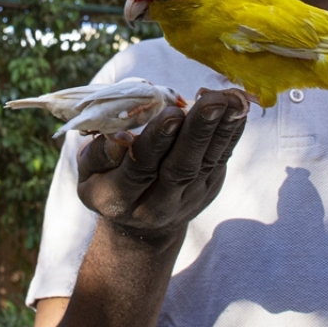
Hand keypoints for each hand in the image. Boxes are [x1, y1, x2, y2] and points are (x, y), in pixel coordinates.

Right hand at [76, 89, 247, 243]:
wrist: (140, 226)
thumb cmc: (107, 184)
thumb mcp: (89, 174)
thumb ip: (98, 154)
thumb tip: (119, 137)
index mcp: (118, 199)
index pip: (139, 168)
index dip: (157, 141)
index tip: (173, 112)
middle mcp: (156, 204)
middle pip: (180, 168)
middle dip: (197, 132)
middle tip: (212, 102)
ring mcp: (187, 199)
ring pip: (205, 163)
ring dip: (221, 129)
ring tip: (231, 100)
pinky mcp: (208, 189)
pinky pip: (221, 159)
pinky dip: (231, 133)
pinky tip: (238, 108)